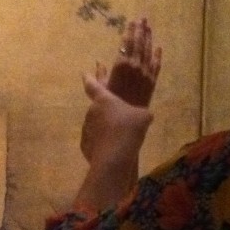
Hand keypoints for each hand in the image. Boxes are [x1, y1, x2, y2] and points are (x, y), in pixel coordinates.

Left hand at [73, 71, 153, 210]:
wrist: (115, 157)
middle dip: (106, 111)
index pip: (93, 85)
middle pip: (98, 108)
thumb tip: (144, 113)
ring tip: (118, 136)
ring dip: (105, 127)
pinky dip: (102, 142)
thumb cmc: (129, 130)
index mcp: (104, 100)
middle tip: (117, 117)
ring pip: (96, 124)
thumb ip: (142, 112)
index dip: (90, 78)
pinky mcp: (85, 144)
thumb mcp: (143, 117)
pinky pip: (94, 140)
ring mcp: (86, 128)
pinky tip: (112, 148)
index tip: (85, 73)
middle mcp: (92, 111)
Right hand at [97, 17, 161, 107]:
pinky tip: (159, 48)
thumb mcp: (100, 90)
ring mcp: (145, 72)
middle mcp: (135, 65)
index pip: (126, 43)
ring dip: (149, 38)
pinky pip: (156, 65)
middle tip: (143, 18)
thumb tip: (96, 64)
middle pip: (139, 44)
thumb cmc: (110, 103)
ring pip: (148, 51)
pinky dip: (158, 56)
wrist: (128, 117)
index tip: (132, 21)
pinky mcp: (152, 81)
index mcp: (121, 64)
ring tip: (149, 27)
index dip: (129, 31)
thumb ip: (97, 77)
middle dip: (141, 30)